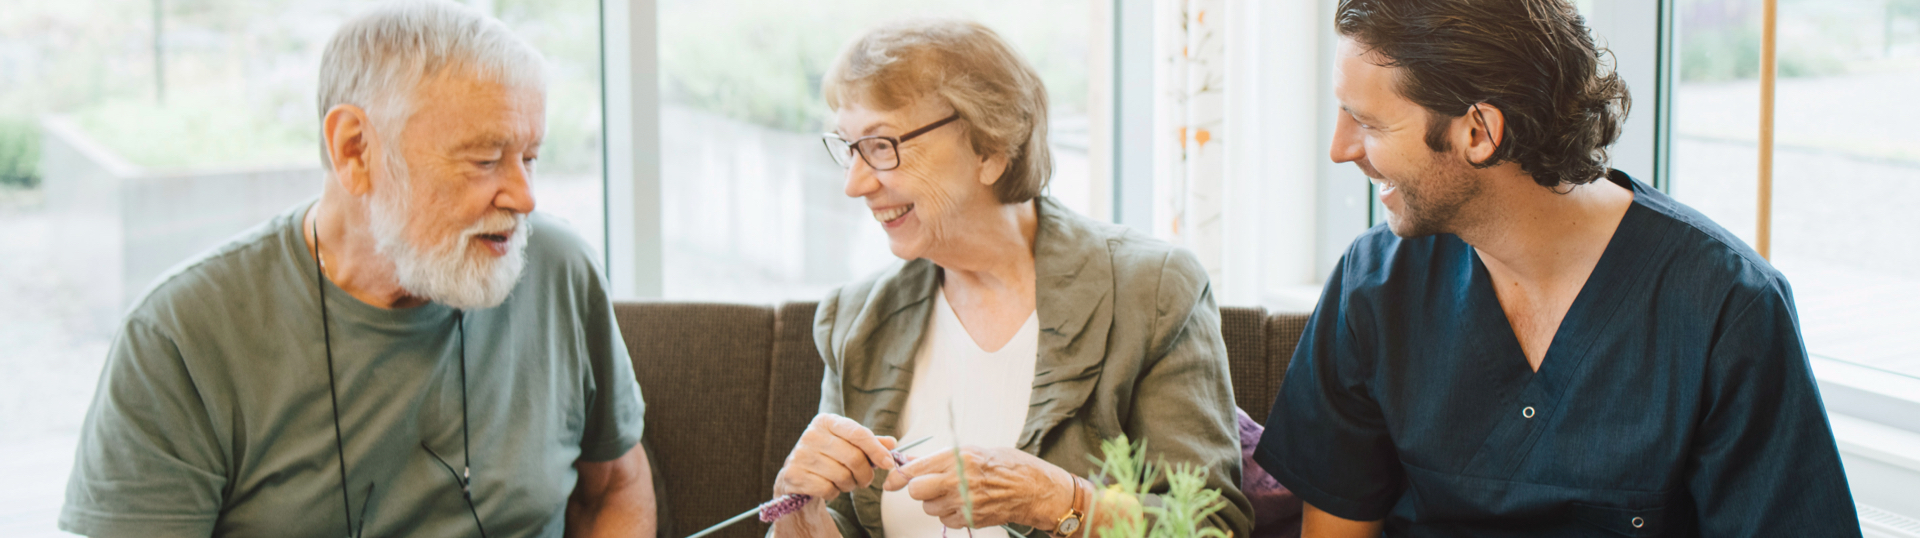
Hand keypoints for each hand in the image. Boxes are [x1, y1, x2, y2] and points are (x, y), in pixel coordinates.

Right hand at [773, 414, 898, 500]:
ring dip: (850, 485)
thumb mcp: (848, 444)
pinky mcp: (794, 475)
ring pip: (842, 476)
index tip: (888, 463)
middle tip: (865, 480)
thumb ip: (870, 443)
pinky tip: (829, 488)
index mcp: (826, 421)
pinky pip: (828, 489)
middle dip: (865, 474)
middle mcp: (811, 435)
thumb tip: (892, 443)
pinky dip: (834, 493)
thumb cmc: (829, 457)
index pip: (858, 433)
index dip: (877, 450)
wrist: (798, 475)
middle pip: (854, 457)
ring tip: (845, 482)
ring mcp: (800, 455)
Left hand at [881, 446, 1075, 529]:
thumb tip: (910, 463)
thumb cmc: (1007, 465)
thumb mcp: (973, 452)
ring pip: (930, 508)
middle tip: (929, 486)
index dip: (898, 476)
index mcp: (960, 458)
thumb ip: (940, 459)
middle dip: (919, 489)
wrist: (1034, 489)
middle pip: (917, 491)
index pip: (916, 469)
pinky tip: (965, 504)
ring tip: (955, 493)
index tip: (890, 482)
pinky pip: (946, 520)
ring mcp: (965, 503)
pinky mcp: (971, 520)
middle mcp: (960, 480)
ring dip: (935, 503)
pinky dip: (950, 514)